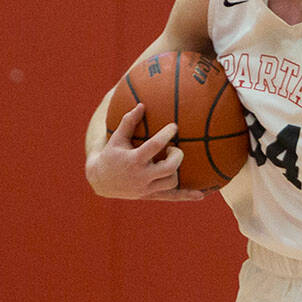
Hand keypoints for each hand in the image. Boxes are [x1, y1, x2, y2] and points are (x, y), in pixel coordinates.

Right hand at [85, 104, 204, 200]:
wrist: (100, 180)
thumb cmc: (111, 155)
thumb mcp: (117, 139)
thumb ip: (129, 122)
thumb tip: (142, 104)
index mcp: (133, 160)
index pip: (154, 146)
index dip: (166, 135)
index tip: (174, 126)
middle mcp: (141, 176)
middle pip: (169, 168)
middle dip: (177, 156)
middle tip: (174, 148)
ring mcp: (146, 188)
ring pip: (172, 181)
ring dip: (176, 170)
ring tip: (170, 160)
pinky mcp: (150, 195)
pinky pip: (172, 197)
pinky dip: (186, 195)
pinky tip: (201, 195)